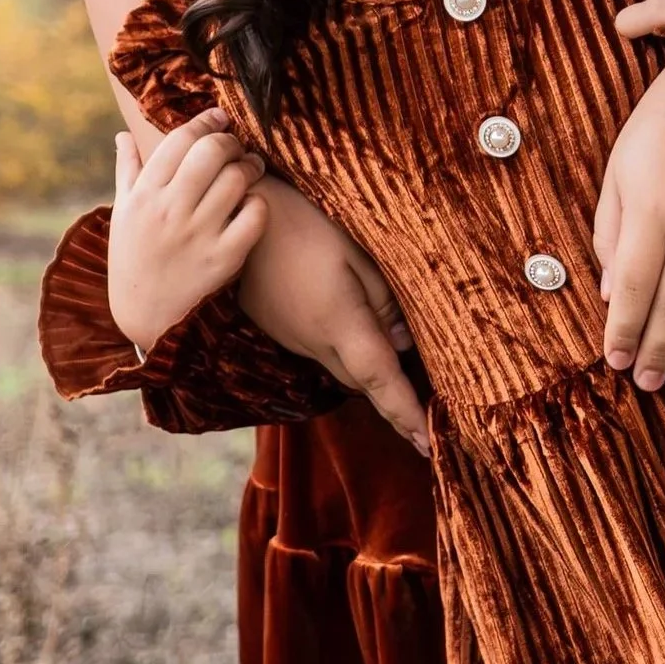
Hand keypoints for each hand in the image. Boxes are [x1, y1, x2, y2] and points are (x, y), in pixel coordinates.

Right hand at [108, 110, 267, 356]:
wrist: (147, 319)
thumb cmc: (135, 259)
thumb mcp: (123, 215)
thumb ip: (127, 171)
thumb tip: (123, 134)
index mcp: (143, 196)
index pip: (179, 140)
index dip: (205, 121)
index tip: (219, 118)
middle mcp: (168, 212)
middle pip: (212, 151)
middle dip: (231, 141)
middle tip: (236, 147)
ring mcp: (197, 235)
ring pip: (237, 178)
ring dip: (251, 166)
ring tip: (250, 168)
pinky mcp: (223, 259)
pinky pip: (255, 214)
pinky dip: (259, 203)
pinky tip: (252, 205)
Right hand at [234, 174, 430, 451]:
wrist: (236, 217)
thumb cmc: (304, 222)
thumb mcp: (355, 251)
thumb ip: (384, 300)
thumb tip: (404, 345)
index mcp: (339, 323)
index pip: (381, 380)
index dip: (405, 414)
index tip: (429, 446)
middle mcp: (314, 341)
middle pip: (362, 383)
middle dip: (393, 404)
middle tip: (428, 419)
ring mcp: (292, 336)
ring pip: (341, 369)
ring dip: (370, 379)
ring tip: (403, 387)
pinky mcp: (279, 326)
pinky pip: (322, 352)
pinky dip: (348, 356)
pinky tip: (362, 340)